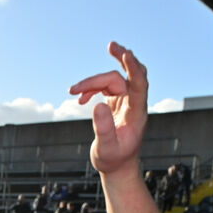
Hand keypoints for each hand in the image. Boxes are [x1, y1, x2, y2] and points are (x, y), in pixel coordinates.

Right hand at [68, 42, 147, 176]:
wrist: (117, 167)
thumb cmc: (113, 160)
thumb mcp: (106, 149)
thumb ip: (103, 129)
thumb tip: (97, 105)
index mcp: (136, 114)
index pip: (139, 85)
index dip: (133, 68)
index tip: (125, 53)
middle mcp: (134, 104)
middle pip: (124, 77)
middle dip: (120, 59)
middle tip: (111, 44)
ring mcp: (126, 102)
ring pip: (111, 81)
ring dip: (92, 83)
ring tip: (72, 92)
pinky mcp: (117, 103)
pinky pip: (105, 87)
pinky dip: (91, 89)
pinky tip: (80, 99)